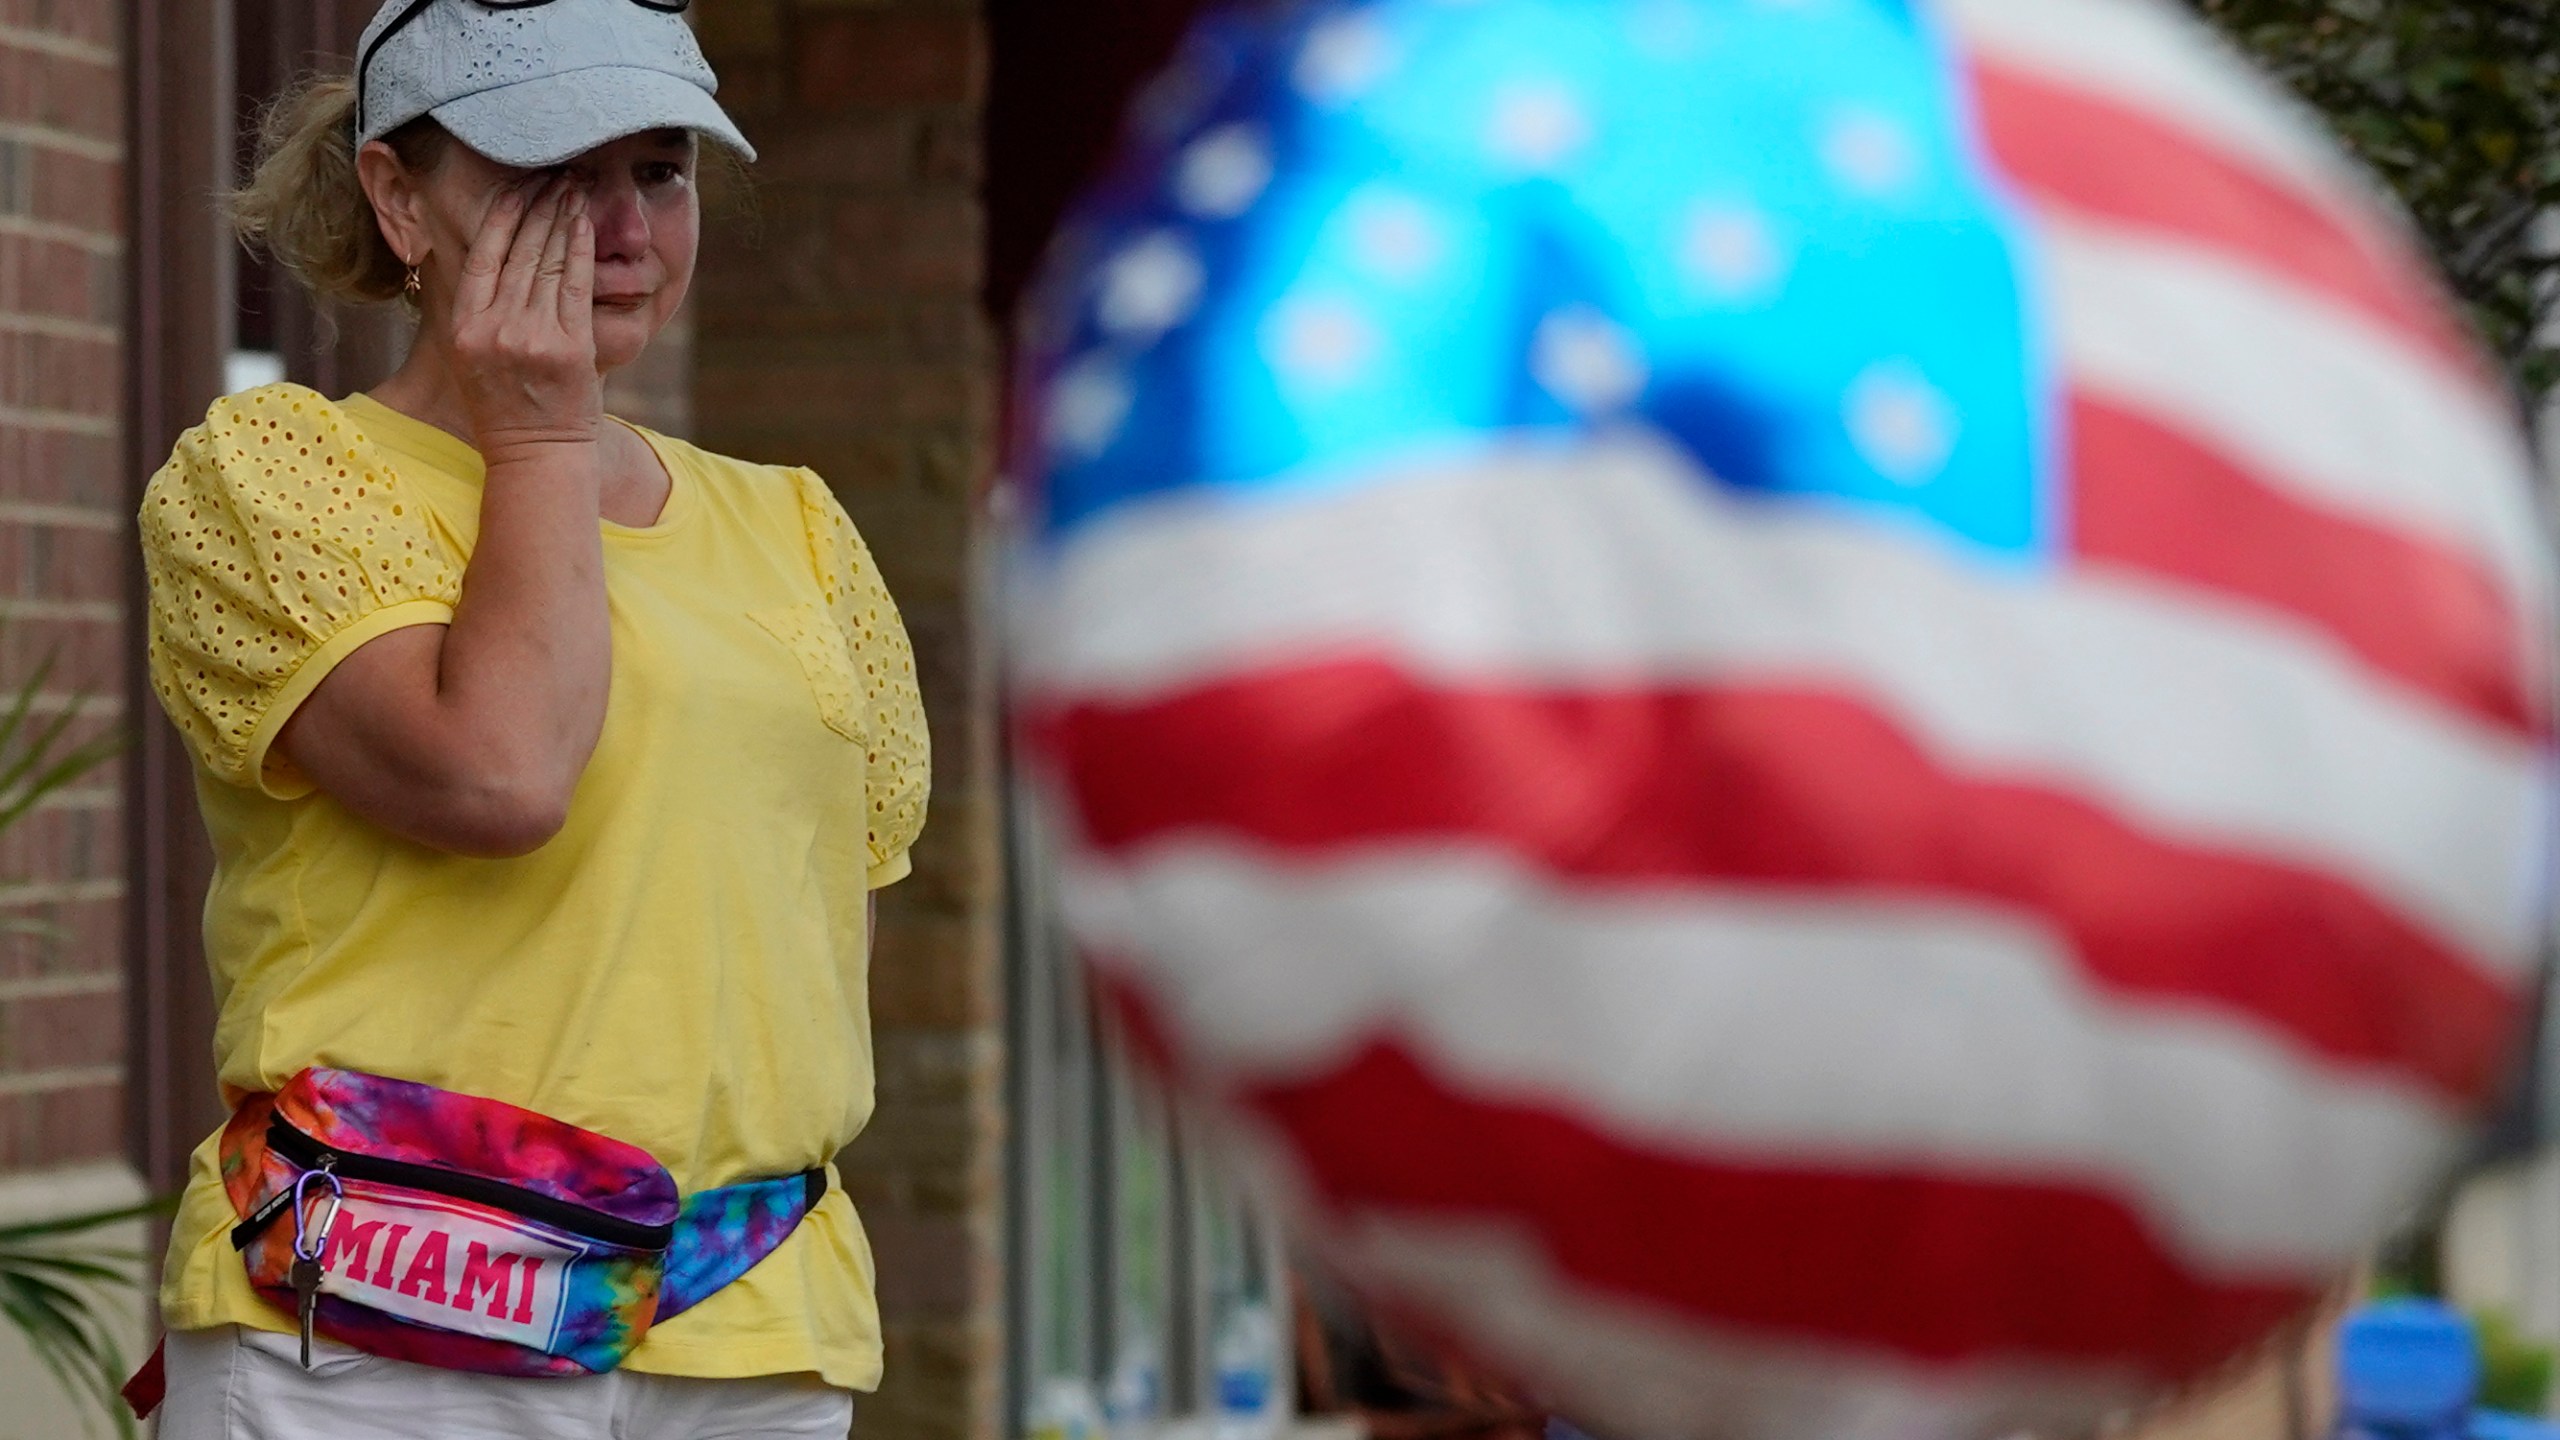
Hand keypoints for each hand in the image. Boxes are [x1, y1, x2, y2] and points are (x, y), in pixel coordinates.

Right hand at [445, 175, 601, 461]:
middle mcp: (493, 326)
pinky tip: (586, 221)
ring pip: (546, 260)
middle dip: (538, 203)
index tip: (517, 183)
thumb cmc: (506, 406)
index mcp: (464, 326)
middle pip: (518, 249)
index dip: (502, 213)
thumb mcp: (472, 355)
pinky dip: (581, 248)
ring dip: (562, 216)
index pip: (482, 253)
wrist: (536, 456)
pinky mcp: (568, 347)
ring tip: (574, 185)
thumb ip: (476, 308)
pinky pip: (574, 284)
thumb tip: (485, 256)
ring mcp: (531, 336)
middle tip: (556, 170)